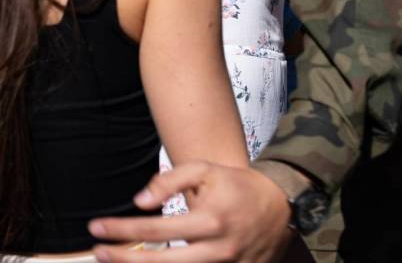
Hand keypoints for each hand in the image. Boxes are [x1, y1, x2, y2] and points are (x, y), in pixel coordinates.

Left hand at [89, 162, 292, 262]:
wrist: (281, 207)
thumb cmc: (238, 185)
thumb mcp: (207, 171)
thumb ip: (172, 180)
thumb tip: (140, 201)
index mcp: (209, 220)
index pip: (156, 229)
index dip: (122, 230)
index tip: (97, 228)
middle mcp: (216, 250)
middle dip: (124, 258)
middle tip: (97, 251)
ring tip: (115, 259)